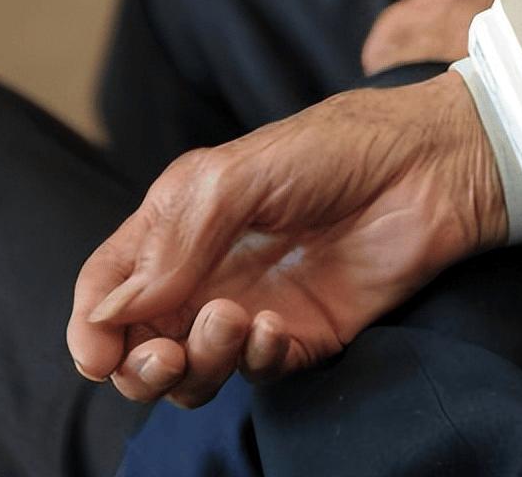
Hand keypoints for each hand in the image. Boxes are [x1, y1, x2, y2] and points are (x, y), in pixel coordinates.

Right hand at [67, 72, 503, 406]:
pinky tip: (271, 331)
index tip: (97, 351)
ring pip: (198, 371)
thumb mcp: (235, 175)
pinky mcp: (310, 332)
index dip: (93, 326)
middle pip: (144, 344)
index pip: (110, 288)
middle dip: (138, 364)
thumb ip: (175, 241)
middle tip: (162, 354)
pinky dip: (255, 363)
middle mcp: (211, 273)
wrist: (429, 165)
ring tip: (232, 320)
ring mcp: (259, 306)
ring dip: (198, 364)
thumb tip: (113, 310)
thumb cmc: (333, 150)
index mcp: (179, 228)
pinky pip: (263, 372)